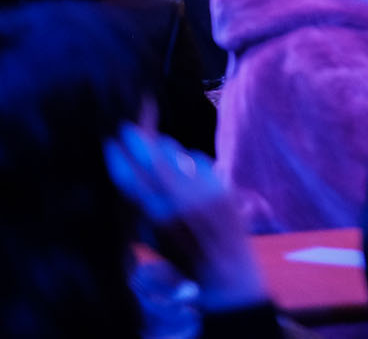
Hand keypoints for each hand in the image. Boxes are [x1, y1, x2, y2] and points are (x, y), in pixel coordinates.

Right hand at [104, 124, 265, 311]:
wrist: (226, 271)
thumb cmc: (180, 258)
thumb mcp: (149, 239)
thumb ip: (137, 210)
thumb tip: (125, 178)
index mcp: (157, 218)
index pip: (132, 179)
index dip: (119, 158)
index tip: (110, 143)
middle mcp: (181, 202)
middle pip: (155, 158)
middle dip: (139, 139)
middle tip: (128, 128)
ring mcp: (205, 191)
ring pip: (178, 155)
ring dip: (164, 149)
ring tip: (156, 147)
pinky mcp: (224, 186)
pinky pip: (199, 161)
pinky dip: (188, 161)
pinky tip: (184, 167)